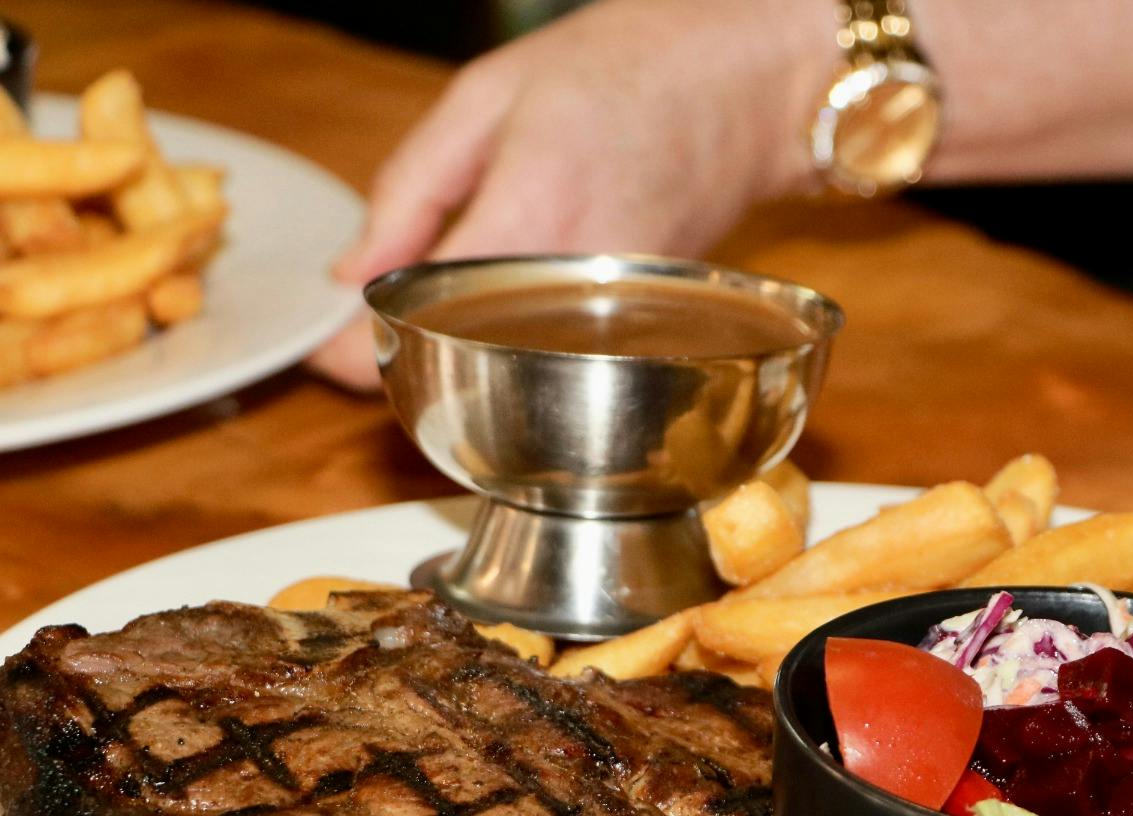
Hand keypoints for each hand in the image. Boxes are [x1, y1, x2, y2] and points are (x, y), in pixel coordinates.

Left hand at [309, 0, 832, 389]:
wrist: (752, 86)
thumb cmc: (629, 67)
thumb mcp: (489, 94)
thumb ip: (410, 188)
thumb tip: (352, 272)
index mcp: (527, 214)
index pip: (416, 320)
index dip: (350, 350)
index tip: (318, 344)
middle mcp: (575, 286)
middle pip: (457, 362)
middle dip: (396, 350)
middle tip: (363, 317)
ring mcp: (613, 319)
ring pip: (504, 369)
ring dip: (452, 348)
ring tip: (433, 299)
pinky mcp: (638, 332)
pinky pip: (550, 355)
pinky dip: (507, 339)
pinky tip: (499, 296)